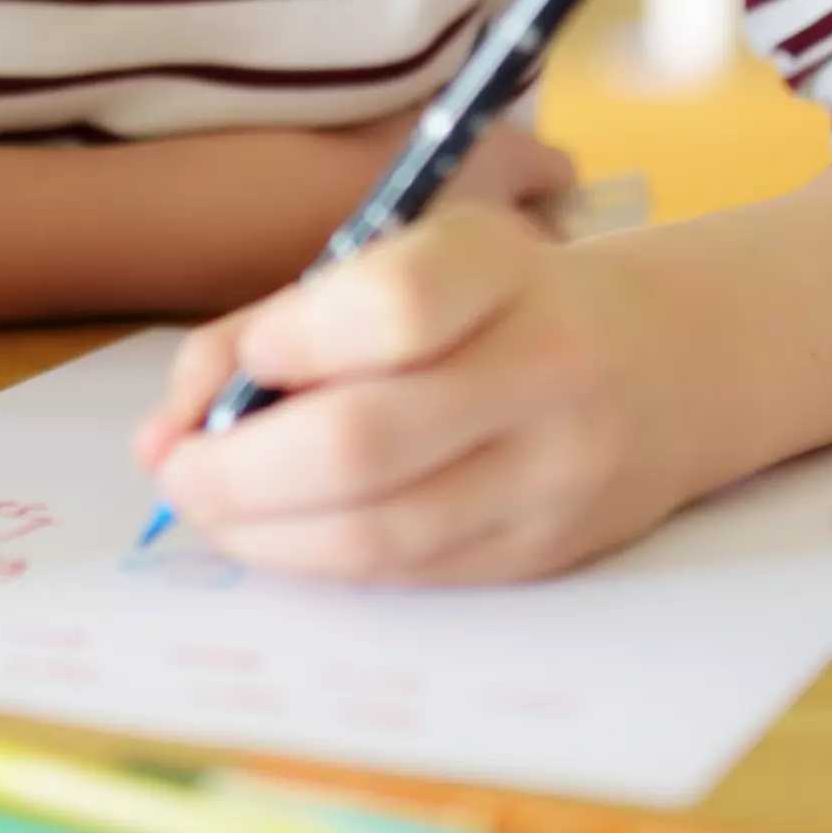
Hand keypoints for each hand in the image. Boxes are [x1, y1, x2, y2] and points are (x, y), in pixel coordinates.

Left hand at [128, 208, 699, 583]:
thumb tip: (165, 427)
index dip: (290, 341)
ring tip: (210, 503)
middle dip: (235, 467)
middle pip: (364, 440)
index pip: (394, 308)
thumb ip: (280, 324)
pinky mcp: (541, 552)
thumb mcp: (407, 261)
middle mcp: (543, 369)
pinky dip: (316, 558)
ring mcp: (551, 473)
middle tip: (175, 466)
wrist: (666, 366)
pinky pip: (405, 571)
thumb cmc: (495, 301)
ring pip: (378, 530)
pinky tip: (278, 531)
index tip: (246, 358)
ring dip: (262, 530)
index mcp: (502, 265)